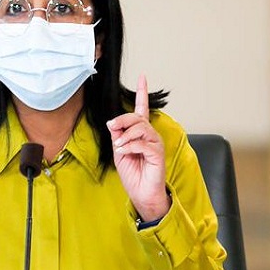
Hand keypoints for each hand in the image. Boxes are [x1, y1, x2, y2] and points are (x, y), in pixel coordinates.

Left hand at [106, 74, 170, 221]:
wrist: (140, 192)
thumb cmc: (133, 173)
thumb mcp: (119, 151)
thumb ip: (117, 136)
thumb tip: (112, 122)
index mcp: (140, 133)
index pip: (142, 108)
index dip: (142, 92)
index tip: (142, 77)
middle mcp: (150, 134)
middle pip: (137, 117)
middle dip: (122, 119)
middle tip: (112, 126)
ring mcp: (155, 143)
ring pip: (140, 128)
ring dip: (125, 136)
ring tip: (119, 147)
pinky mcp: (158, 153)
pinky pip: (142, 143)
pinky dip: (129, 146)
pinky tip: (124, 152)